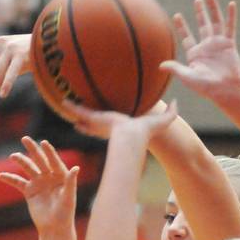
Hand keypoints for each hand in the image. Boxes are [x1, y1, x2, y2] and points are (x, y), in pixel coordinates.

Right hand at [0, 137, 78, 232]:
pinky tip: (1, 176)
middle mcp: (49, 177)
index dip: (49, 152)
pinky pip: (18, 182)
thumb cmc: (65, 214)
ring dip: (20, 161)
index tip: (44, 143)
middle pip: (40, 160)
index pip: (54, 161)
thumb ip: (70, 182)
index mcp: (60, 176)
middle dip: (33, 149)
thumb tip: (76, 168)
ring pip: (28, 168)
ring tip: (13, 156)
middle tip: (25, 138)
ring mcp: (39, 183)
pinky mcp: (29, 191)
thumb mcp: (68, 198)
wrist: (54, 228)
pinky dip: (10, 179)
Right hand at [62, 98, 176, 142]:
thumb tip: (178, 101)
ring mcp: (99, 124)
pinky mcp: (94, 120)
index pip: (111, 125)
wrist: (132, 138)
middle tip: (78, 118)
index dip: (105, 124)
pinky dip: (72, 107)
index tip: (99, 120)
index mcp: (120, 127)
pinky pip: (80, 111)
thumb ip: (170, 112)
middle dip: (86, 121)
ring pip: (85, 117)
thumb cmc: (146, 133)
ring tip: (65, 106)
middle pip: (95, 123)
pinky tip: (62, 100)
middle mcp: (108, 127)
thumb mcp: (161, 120)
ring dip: (75, 112)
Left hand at [161, 0, 239, 97]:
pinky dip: (231, 16)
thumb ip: (175, 69)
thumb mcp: (188, 77)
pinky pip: (230, 27)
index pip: (187, 37)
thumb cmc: (206, 87)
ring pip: (216, 23)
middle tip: (197, 0)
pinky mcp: (229, 44)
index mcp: (195, 54)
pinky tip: (232, 4)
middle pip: (202, 26)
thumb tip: (160, 66)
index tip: (177, 15)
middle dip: (200, 13)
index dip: (182, 27)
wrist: (225, 89)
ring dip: (213, 9)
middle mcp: (207, 47)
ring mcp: (218, 45)